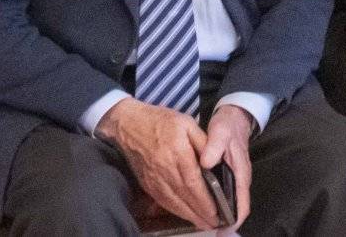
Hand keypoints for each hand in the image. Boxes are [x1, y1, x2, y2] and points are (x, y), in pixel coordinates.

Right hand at [98, 98, 220, 230]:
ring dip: (189, 216)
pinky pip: (162, 201)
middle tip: (214, 223)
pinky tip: (185, 215)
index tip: (216, 211)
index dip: (205, 200)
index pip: (193, 182)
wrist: (128, 125)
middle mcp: (165, 169)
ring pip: (174, 202)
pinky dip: (175, 211)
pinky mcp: (147, 183)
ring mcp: (154, 178)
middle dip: (200, 213)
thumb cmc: (161, 121)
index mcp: (177, 152)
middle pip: (185, 196)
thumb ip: (203, 141)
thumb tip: (215, 161)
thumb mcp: (186, 122)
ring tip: (203, 223)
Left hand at [200, 103, 254, 230]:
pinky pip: (223, 195)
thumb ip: (213, 146)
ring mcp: (234, 179)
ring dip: (218, 214)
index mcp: (241, 174)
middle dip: (224, 221)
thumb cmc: (228, 127)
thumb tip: (205, 163)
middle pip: (235, 208)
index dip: (235, 220)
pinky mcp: (227, 177)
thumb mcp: (220, 132)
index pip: (243, 205)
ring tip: (200, 221)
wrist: (233, 118)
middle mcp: (240, 180)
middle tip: (206, 228)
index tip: (222, 230)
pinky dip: (213, 203)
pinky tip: (199, 205)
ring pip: (229, 203)